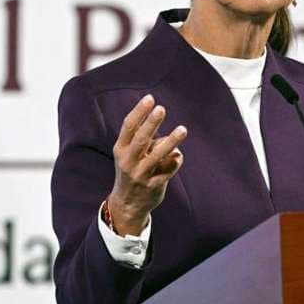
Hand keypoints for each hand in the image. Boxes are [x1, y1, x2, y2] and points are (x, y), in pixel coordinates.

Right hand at [108, 94, 186, 235]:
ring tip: (182, 129)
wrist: (128, 204)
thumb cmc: (131, 170)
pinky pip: (170, 166)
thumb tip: (153, 112)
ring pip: (158, 154)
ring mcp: (141, 174)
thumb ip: (139, 135)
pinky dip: (176, 158)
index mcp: (121, 149)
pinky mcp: (155, 185)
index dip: (139, 112)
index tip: (150, 98)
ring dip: (171, 141)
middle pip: (141, 139)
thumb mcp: (127, 153)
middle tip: (161, 109)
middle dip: (151, 123)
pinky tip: (175, 157)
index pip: (129, 127)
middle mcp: (129, 161)